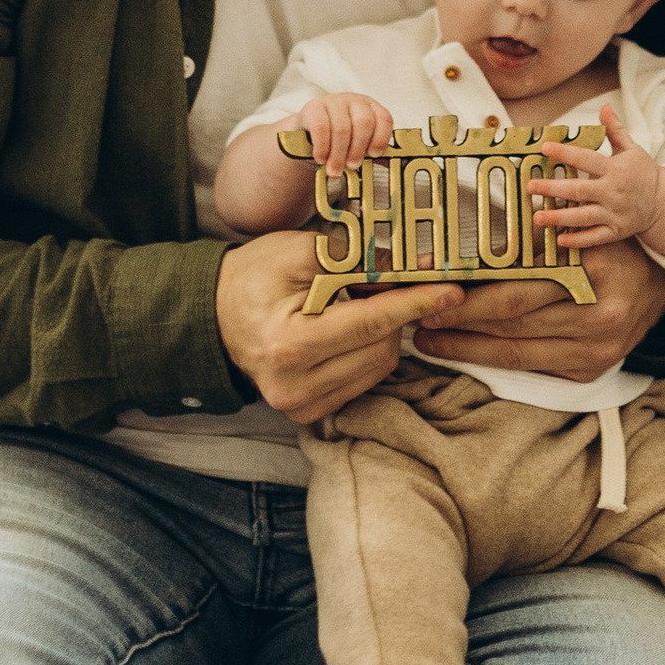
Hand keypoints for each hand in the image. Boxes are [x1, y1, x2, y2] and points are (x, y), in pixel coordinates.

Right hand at [214, 229, 457, 421]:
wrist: (213, 315)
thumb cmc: (253, 277)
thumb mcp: (298, 252)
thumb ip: (356, 258)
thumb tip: (413, 263)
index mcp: (289, 345)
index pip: (371, 323)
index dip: (415, 303)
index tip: (452, 289)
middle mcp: (294, 385)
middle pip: (381, 349)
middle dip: (397, 314)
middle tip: (393, 283)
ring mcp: (299, 406)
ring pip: (378, 368)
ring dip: (385, 334)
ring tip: (363, 304)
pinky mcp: (307, 413)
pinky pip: (362, 382)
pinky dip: (369, 353)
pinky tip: (352, 332)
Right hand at [294, 88, 397, 171]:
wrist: (310, 130)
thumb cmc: (341, 140)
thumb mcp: (359, 142)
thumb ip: (374, 151)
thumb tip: (403, 165)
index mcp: (372, 108)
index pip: (384, 118)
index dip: (382, 138)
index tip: (374, 155)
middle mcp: (355, 101)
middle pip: (364, 123)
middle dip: (358, 149)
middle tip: (352, 166)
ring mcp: (334, 101)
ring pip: (342, 128)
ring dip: (339, 154)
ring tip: (335, 170)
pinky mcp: (314, 107)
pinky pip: (321, 128)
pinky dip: (323, 147)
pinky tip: (321, 158)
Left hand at [410, 231, 664, 381]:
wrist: (660, 281)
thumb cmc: (608, 247)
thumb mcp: (576, 229)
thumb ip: (531, 230)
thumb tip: (464, 232)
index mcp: (593, 267)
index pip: (517, 280)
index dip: (470, 287)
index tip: (430, 285)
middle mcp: (598, 312)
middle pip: (511, 318)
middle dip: (458, 318)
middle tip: (418, 315)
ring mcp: (597, 347)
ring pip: (515, 349)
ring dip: (466, 345)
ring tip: (429, 337)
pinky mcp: (590, 368)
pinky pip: (532, 367)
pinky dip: (494, 360)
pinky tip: (466, 351)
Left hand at [529, 104, 658, 249]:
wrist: (663, 202)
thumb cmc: (642, 173)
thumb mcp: (632, 149)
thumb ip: (615, 130)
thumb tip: (605, 107)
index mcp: (615, 169)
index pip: (587, 159)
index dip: (565, 153)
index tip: (545, 148)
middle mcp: (613, 192)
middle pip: (579, 190)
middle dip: (553, 189)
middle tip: (531, 186)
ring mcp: (614, 214)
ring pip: (583, 217)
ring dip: (559, 218)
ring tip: (537, 217)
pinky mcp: (616, 231)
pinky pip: (595, 238)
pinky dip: (578, 240)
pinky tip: (560, 239)